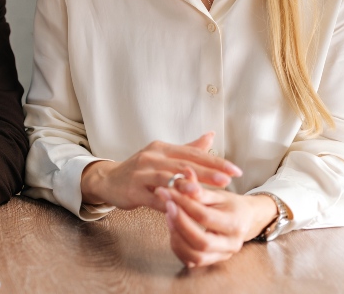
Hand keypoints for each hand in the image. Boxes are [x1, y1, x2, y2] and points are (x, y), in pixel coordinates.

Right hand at [80, 132, 241, 210]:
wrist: (109, 180)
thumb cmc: (141, 170)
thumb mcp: (163, 156)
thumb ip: (188, 148)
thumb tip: (211, 136)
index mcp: (162, 148)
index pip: (193, 153)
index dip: (215, 161)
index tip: (235, 170)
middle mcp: (152, 157)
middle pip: (183, 164)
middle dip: (206, 172)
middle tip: (227, 180)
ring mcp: (141, 173)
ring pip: (166, 178)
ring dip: (185, 185)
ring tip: (203, 191)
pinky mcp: (133, 190)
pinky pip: (152, 197)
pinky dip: (167, 201)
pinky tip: (179, 207)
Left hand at [155, 174, 277, 267]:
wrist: (244, 219)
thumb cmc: (230, 204)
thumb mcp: (218, 194)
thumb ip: (200, 190)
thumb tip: (184, 174)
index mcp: (235, 223)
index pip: (204, 216)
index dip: (183, 204)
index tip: (168, 191)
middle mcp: (231, 244)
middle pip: (201, 242)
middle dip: (179, 223)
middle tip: (167, 205)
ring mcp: (222, 256)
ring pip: (195, 255)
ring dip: (176, 236)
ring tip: (168, 215)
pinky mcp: (211, 261)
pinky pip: (190, 260)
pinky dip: (178, 246)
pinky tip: (173, 228)